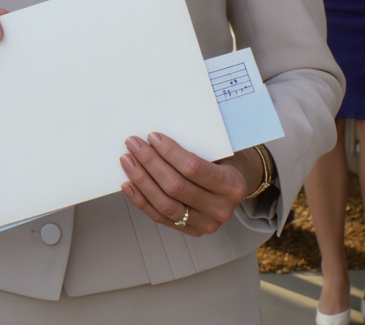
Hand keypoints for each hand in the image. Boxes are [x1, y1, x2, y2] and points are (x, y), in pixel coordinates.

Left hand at [119, 133, 266, 237]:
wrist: (237, 182)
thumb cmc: (225, 159)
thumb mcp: (221, 147)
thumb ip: (198, 142)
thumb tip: (158, 133)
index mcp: (232, 185)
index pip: (193, 168)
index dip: (169, 152)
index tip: (152, 136)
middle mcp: (220, 209)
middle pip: (176, 187)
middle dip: (150, 163)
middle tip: (133, 144)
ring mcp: (205, 224)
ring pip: (165, 204)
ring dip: (142, 181)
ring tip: (127, 161)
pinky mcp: (190, 231)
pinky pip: (161, 217)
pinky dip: (142, 201)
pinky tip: (129, 184)